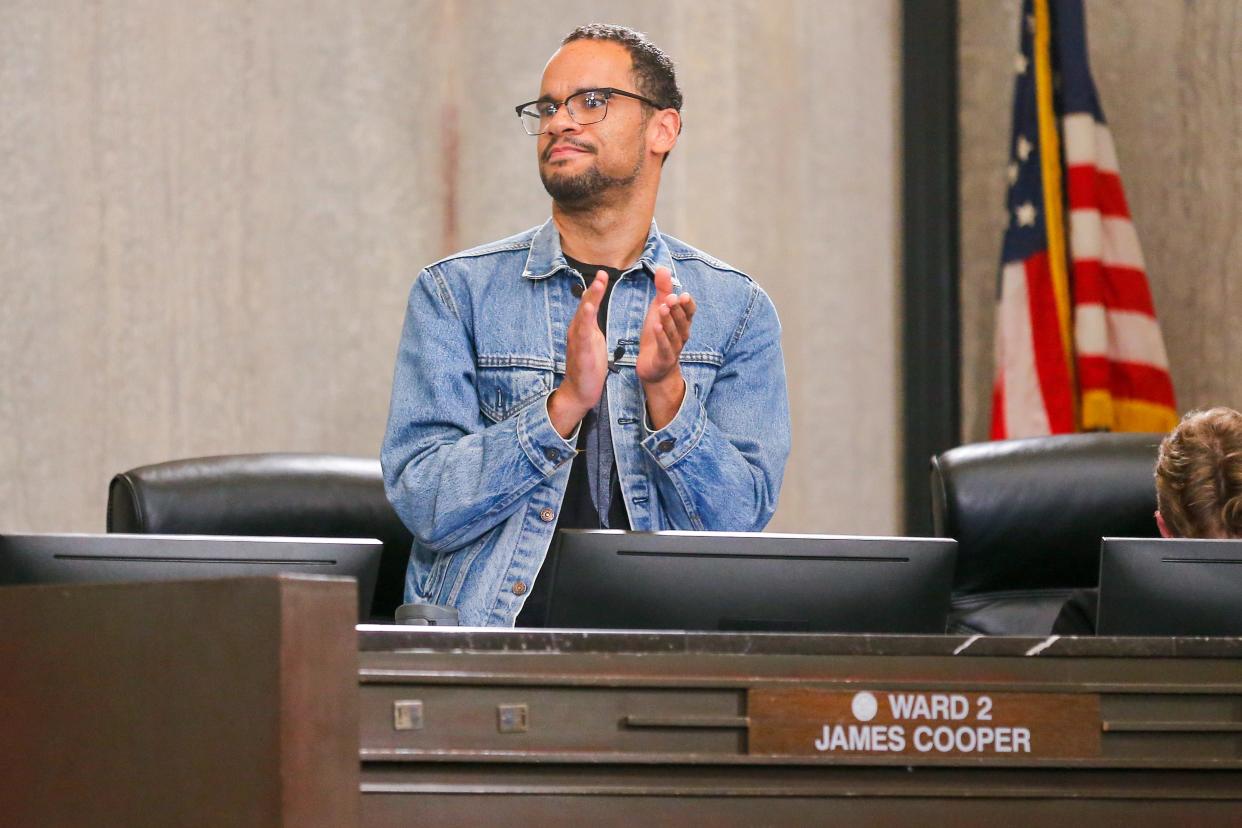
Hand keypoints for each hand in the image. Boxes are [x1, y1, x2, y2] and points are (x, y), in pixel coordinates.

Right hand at [547, 272, 608, 436]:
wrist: (579, 390)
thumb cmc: (588, 365)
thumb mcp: (592, 340)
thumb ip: (591, 324)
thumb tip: (592, 308)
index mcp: (583, 328)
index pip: (589, 304)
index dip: (596, 289)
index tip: (603, 273)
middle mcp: (577, 331)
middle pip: (585, 306)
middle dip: (593, 289)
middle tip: (602, 273)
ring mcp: (577, 341)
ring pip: (583, 317)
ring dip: (590, 300)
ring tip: (597, 285)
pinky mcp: (581, 353)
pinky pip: (582, 335)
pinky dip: (584, 322)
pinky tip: (588, 311)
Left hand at [637, 266, 695, 428]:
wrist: (653, 367)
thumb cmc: (658, 335)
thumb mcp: (658, 310)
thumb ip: (662, 290)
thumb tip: (663, 267)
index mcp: (682, 322)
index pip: (690, 311)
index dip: (687, 304)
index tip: (683, 294)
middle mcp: (682, 334)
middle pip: (682, 321)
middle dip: (678, 309)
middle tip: (672, 297)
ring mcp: (675, 348)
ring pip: (674, 333)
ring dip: (669, 321)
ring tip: (662, 308)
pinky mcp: (665, 359)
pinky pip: (665, 347)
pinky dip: (661, 337)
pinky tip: (656, 326)